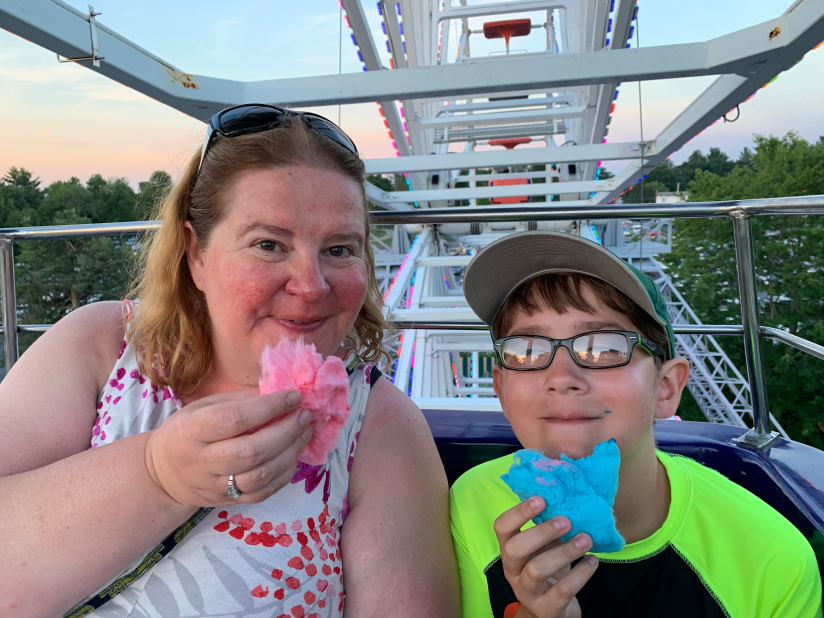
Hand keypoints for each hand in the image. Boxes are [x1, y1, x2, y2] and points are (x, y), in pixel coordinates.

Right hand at [145, 388, 312, 506]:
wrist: (163, 474)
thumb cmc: (187, 431)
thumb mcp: (202, 407)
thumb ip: (239, 400)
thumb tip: (278, 391)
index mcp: (192, 430)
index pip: (235, 419)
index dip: (269, 407)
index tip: (293, 396)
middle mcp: (202, 461)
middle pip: (252, 451)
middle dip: (286, 431)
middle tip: (304, 415)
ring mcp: (215, 486)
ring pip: (260, 475)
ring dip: (291, 452)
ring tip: (305, 432)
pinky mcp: (227, 502)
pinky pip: (263, 492)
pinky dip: (284, 473)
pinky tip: (293, 454)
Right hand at [494, 497, 598, 617]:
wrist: (550, 612)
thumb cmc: (548, 572)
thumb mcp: (543, 550)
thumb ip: (548, 531)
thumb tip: (566, 503)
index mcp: (509, 551)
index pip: (502, 528)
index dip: (518, 512)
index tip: (541, 499)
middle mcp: (513, 572)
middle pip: (515, 549)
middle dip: (541, 532)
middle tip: (566, 521)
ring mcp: (527, 592)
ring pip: (537, 570)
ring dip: (564, 552)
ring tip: (586, 539)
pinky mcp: (547, 609)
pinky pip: (563, 590)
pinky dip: (581, 573)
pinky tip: (593, 560)